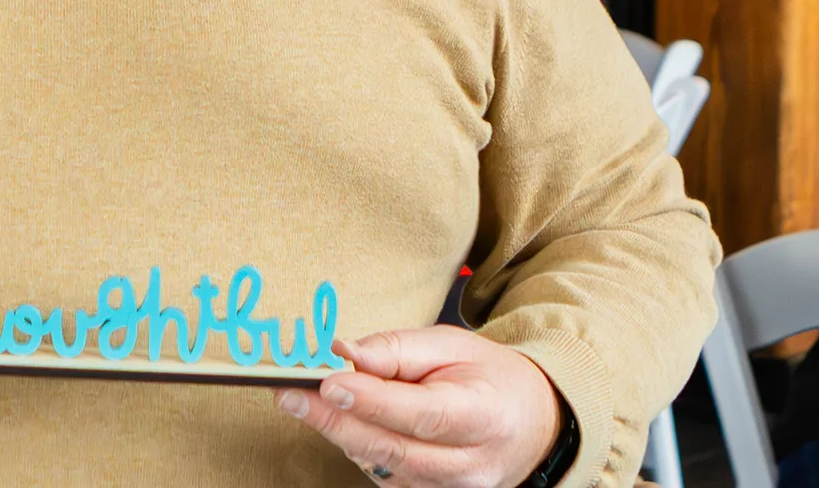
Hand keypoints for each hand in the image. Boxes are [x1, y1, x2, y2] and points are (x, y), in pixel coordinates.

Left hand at [277, 326, 561, 486]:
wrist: (530, 423)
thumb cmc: (487, 377)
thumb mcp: (451, 344)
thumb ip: (396, 349)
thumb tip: (344, 352)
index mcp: (484, 415)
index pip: (422, 414)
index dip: (372, 402)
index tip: (328, 383)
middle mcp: (470, 463)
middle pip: (393, 449)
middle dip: (334, 422)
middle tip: (288, 396)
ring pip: (382, 465)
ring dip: (339, 433)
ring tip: (304, 400)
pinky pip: (384, 475)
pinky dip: (357, 446)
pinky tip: (342, 421)